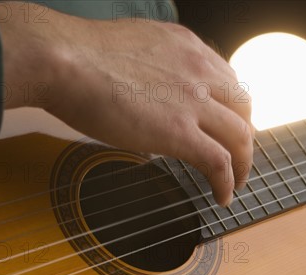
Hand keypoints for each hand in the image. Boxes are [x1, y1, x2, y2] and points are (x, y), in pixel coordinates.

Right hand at [0, 2, 252, 206]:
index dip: (232, 110)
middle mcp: (199, 70)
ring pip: (240, 138)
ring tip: (236, 183)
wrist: (62, 59)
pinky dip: (227, 183)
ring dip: (243, 164)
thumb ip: (157, 66)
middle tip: (236, 155)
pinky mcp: (179, 132)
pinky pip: (219, 162)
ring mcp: (192, 101)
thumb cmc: (79, 55)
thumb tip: (154, 88)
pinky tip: (222, 196)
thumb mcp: (134, 46)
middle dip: (243, 136)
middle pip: (244, 109)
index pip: (228, 81)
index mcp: (187, 48)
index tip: (227, 126)